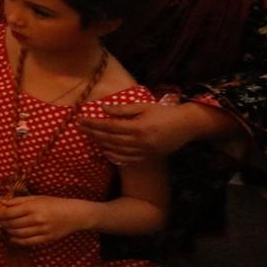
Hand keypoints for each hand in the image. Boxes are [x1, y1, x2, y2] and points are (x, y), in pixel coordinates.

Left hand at [0, 195, 93, 246]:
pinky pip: (27, 242)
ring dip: (8, 231)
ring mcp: (42, 231)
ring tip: (4, 227)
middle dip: (1, 223)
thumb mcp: (36, 198)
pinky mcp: (46, 239)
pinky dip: (17, 240)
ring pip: (18, 234)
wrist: (74, 215)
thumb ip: (18, 201)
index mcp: (33, 207)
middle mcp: (36, 220)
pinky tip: (12, 237)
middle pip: (11, 224)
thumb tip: (1, 203)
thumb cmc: (54, 203)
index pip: (9, 213)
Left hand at [79, 100, 222, 164]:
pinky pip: (128, 159)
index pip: (109, 127)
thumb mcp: (143, 106)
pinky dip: (115, 156)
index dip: (94, 124)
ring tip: (90, 138)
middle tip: (80, 128)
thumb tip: (103, 108)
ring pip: (117, 151)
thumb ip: (122, 109)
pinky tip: (106, 152)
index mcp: (138, 128)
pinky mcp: (148, 157)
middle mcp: (140, 142)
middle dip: (93, 134)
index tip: (81, 120)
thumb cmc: (164, 113)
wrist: (186, 126)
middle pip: (110, 139)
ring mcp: (145, 152)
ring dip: (101, 145)